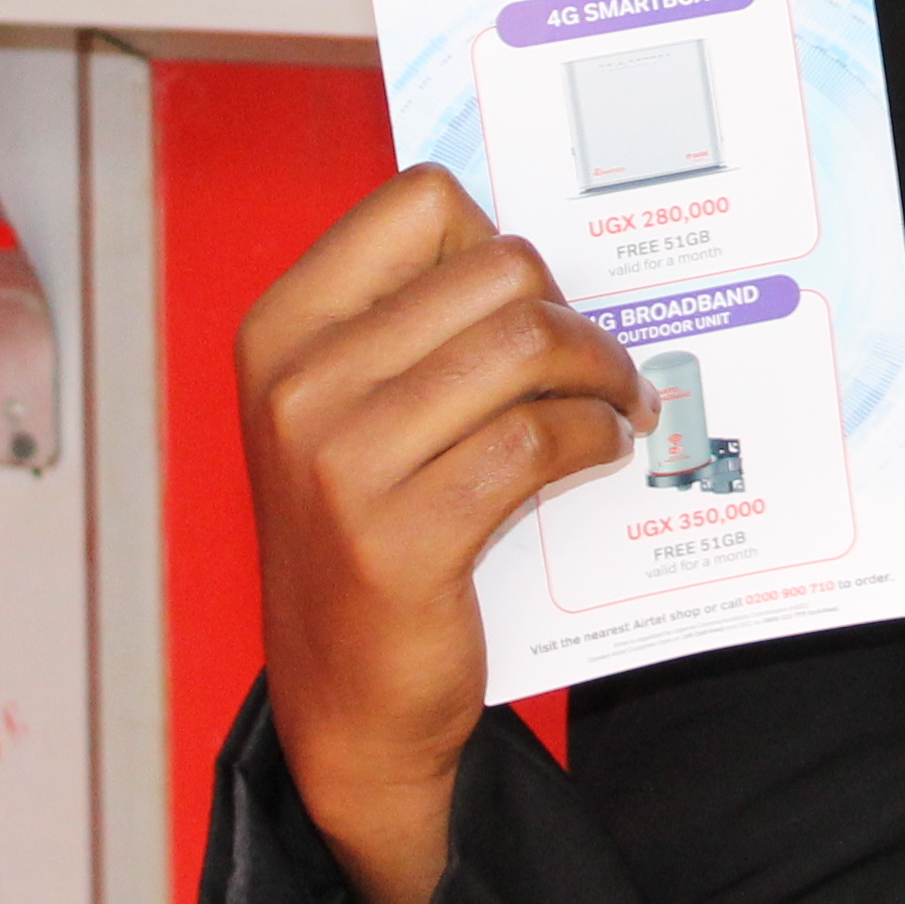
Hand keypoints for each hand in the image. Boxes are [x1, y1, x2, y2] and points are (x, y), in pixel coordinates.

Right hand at [236, 163, 653, 903]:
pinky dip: (595, 438)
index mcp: (283, 329)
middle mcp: (299, 385)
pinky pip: (539, 441)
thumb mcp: (347, 411)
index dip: (495, 241)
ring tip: (621, 401)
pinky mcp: (402, 538)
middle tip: (599, 362)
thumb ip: (413, 326)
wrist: (345, 702)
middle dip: (572, 312)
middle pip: (498, 271)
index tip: (525, 301)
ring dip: (604, 372)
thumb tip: (537, 262)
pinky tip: (605, 451)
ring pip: (528, 347)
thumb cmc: (364, 536)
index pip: (420, 201)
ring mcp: (341, 462)